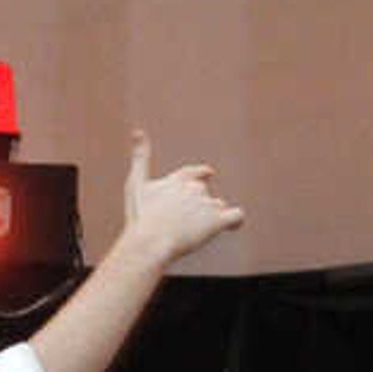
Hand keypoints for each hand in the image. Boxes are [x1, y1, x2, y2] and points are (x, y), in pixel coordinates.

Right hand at [113, 131, 246, 267]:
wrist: (150, 241)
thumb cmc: (141, 217)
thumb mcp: (135, 184)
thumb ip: (140, 157)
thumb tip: (138, 130)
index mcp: (178, 179)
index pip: (195, 173)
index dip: (202, 174)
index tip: (209, 174)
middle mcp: (195, 188)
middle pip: (204, 194)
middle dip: (198, 205)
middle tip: (184, 223)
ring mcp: (207, 204)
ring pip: (217, 206)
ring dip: (211, 216)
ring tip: (195, 232)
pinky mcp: (217, 221)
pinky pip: (236, 216)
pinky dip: (236, 221)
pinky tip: (232, 226)